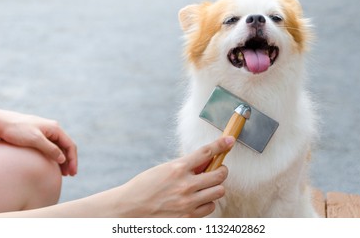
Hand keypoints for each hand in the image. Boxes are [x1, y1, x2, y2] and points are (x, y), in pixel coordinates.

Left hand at [0, 108, 76, 175]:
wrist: (1, 122)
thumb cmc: (16, 129)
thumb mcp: (34, 140)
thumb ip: (50, 149)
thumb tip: (63, 159)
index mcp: (55, 129)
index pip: (70, 145)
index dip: (73, 160)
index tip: (72, 172)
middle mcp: (53, 130)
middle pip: (66, 147)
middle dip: (70, 161)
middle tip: (70, 175)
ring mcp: (46, 133)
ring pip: (59, 148)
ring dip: (63, 160)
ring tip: (63, 173)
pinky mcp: (39, 137)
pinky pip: (51, 148)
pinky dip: (54, 157)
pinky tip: (53, 166)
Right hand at [114, 136, 234, 217]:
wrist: (129, 209)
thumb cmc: (144, 187)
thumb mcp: (164, 169)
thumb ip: (185, 165)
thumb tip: (206, 160)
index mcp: (177, 168)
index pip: (206, 152)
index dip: (221, 145)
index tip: (229, 141)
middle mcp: (185, 185)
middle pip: (220, 174)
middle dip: (221, 170)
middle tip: (216, 170)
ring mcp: (188, 202)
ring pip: (219, 191)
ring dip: (214, 188)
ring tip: (204, 187)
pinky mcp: (189, 217)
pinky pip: (210, 207)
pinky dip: (207, 203)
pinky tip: (197, 200)